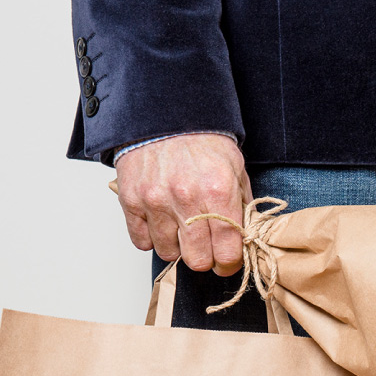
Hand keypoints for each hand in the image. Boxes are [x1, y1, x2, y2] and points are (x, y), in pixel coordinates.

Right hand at [113, 133, 251, 275]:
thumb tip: (245, 238)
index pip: (228, 251)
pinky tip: (161, 223)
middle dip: (204, 258)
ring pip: (168, 253)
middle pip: (197, 260)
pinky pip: (141, 241)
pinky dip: (151, 237)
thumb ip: (242, 205)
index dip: (230, 262)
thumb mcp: (235, 168)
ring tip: (181, 228)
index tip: (227, 260)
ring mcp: (156, 201)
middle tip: (206, 247)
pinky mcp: (131, 200)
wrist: (165, 113)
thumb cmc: (202, 140)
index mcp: (218, 193)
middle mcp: (186, 200)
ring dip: (177, 246)